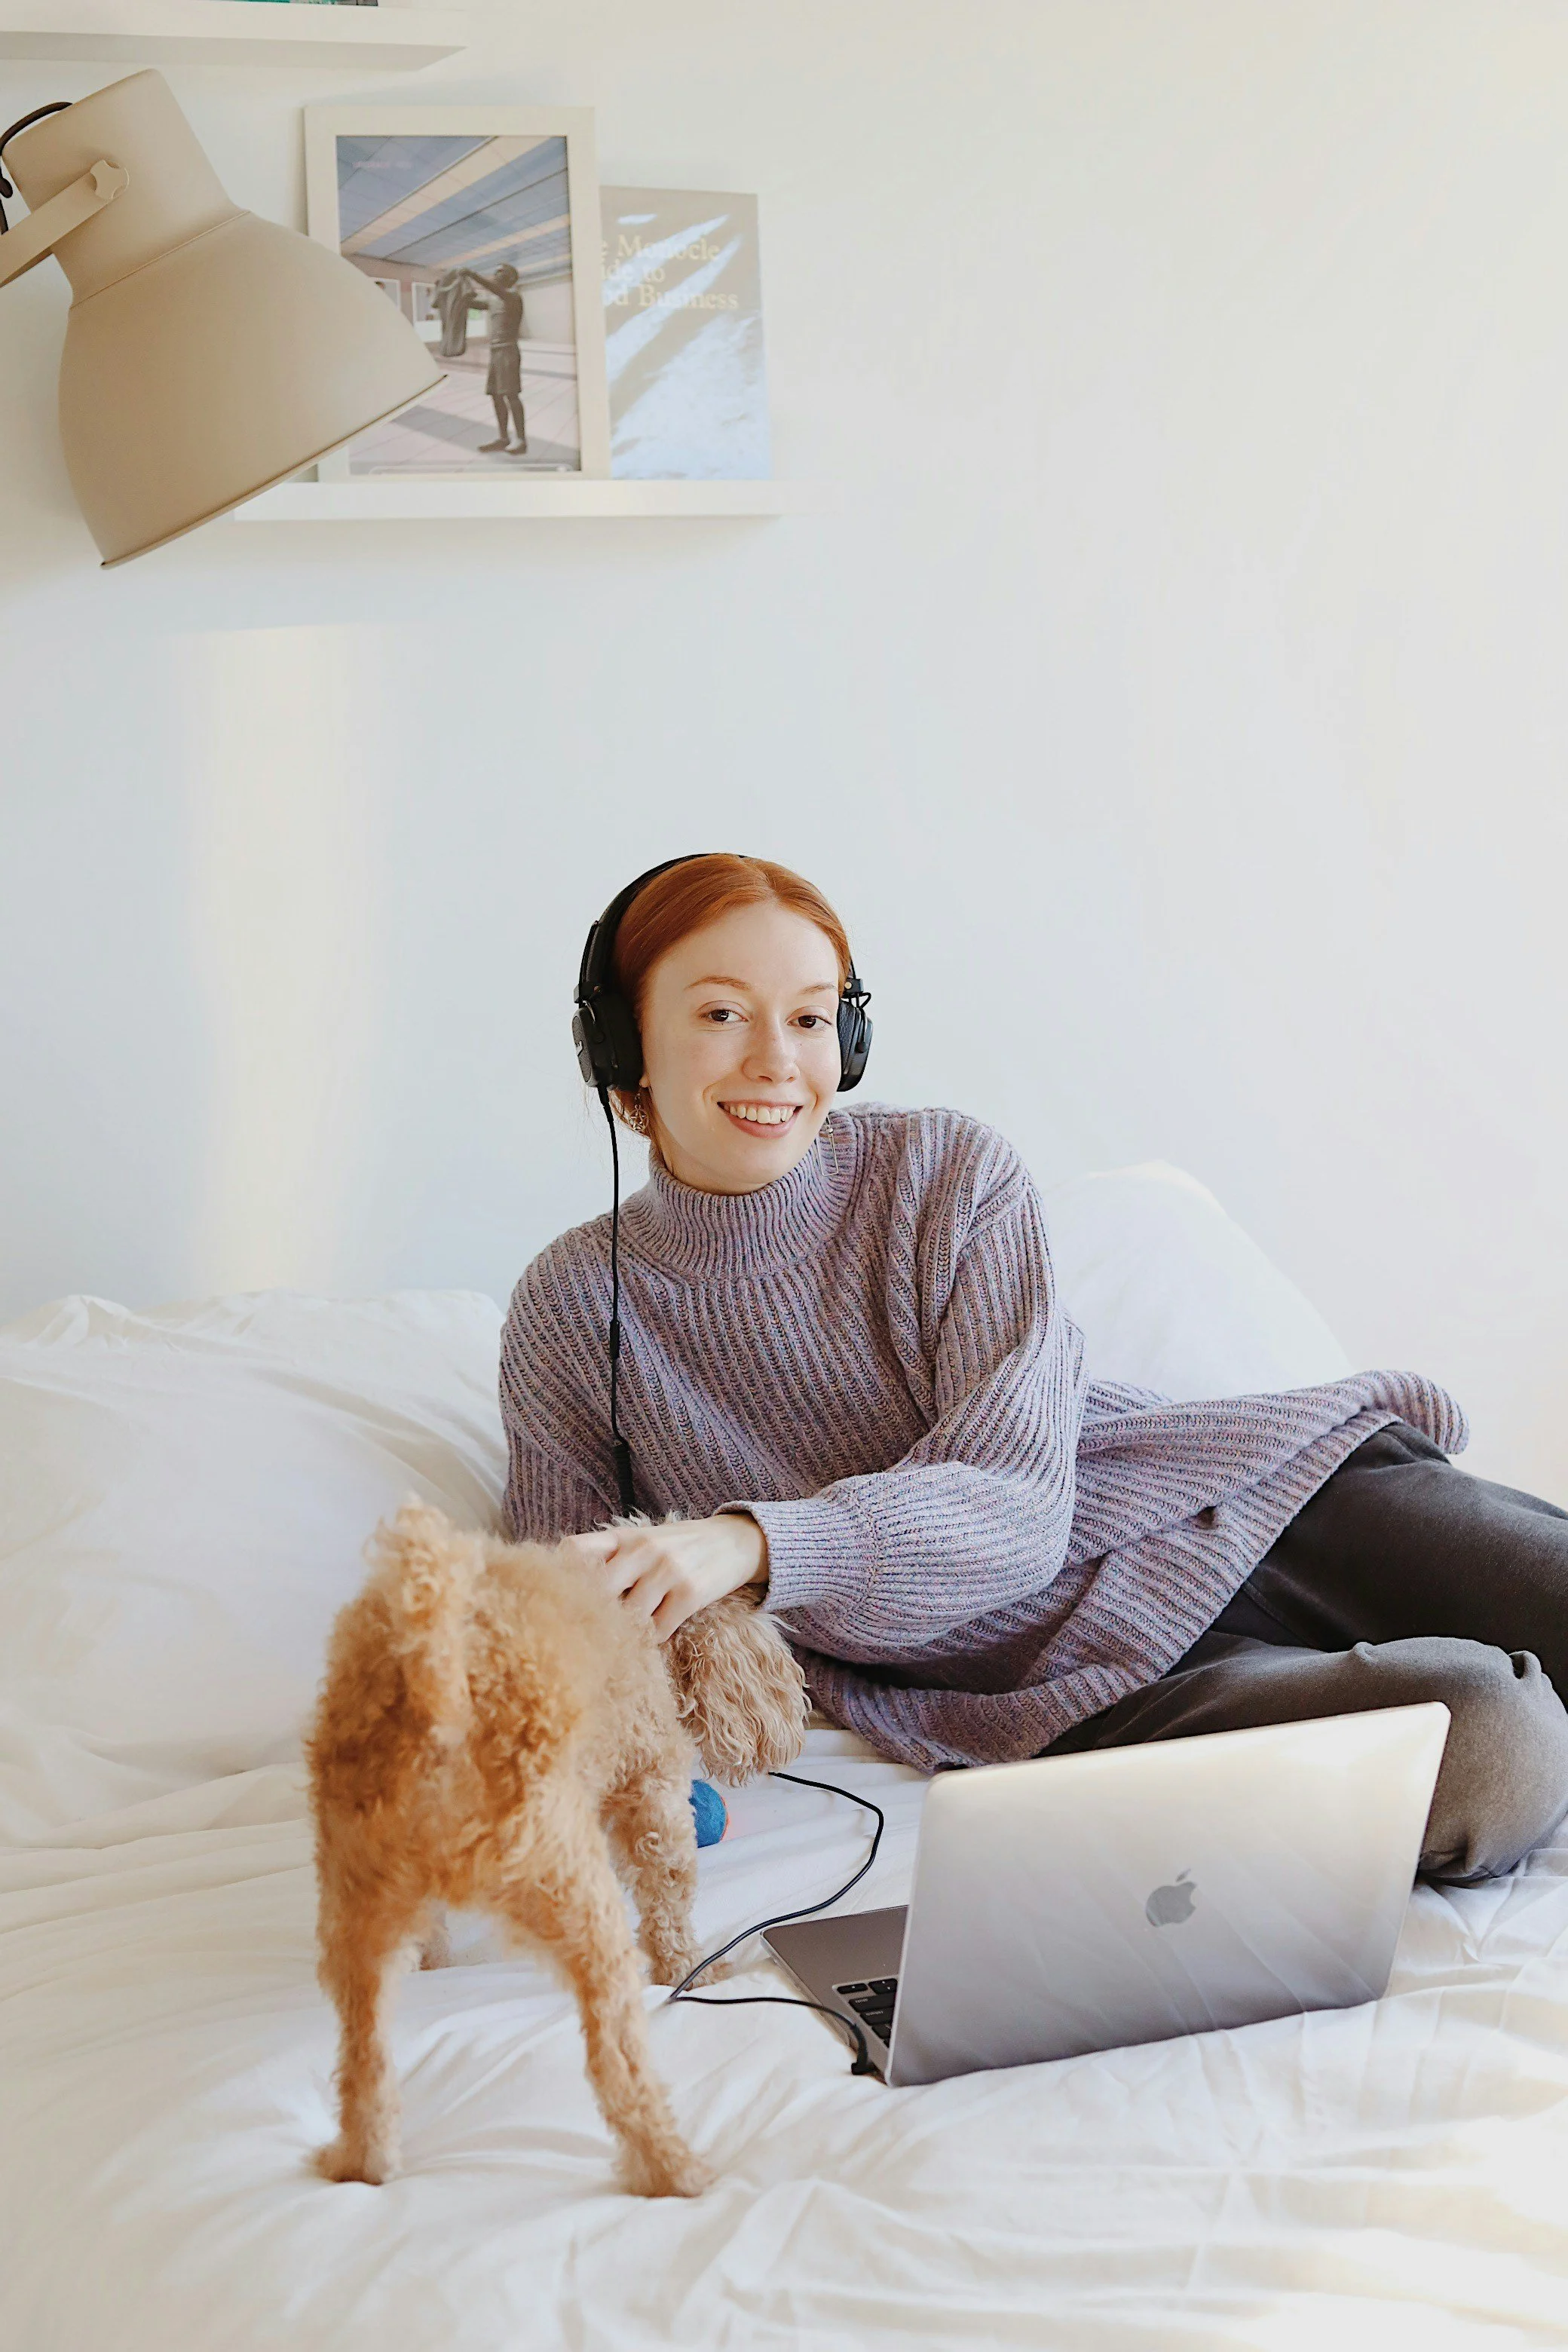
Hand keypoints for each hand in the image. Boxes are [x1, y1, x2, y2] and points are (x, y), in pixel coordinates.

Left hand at [563, 1513, 767, 1641]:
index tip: (557, 1603)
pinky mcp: (690, 1592)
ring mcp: (667, 1570)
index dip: (560, 1578)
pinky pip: (658, 1629)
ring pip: (628, 1616)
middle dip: (590, 1617)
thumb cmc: (677, 1547)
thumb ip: (607, 1559)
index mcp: (622, 1536)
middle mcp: (641, 1549)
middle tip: (587, 1637)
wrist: (733, 1541)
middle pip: (597, 1590)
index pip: (574, 1551)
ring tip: (625, 1639)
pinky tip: (654, 1634)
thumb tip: (567, 1596)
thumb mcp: (640, 1541)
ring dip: (625, 1634)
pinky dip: (652, 1639)